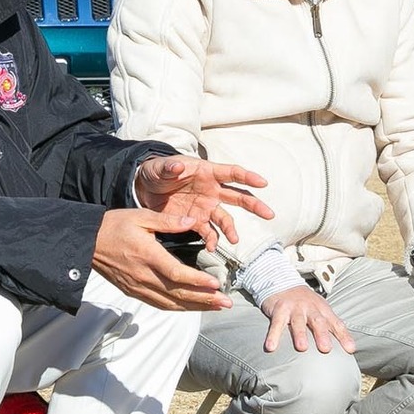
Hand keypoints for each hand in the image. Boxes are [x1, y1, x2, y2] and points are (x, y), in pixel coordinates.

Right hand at [92, 208, 232, 311]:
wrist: (87, 242)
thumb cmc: (113, 227)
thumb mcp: (141, 216)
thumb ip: (168, 221)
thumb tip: (192, 220)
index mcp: (147, 255)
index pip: (177, 273)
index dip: (197, 281)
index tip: (215, 284)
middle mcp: (144, 275)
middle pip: (178, 293)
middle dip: (205, 300)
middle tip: (226, 302)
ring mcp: (138, 287)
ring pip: (171, 303)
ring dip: (195, 307)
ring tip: (215, 307)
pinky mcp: (134, 291)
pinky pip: (159, 304)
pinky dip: (178, 308)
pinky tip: (192, 307)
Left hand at [133, 155, 272, 252]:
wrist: (144, 188)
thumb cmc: (156, 172)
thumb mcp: (159, 168)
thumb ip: (168, 168)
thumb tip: (178, 166)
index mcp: (207, 172)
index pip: (232, 173)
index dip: (248, 177)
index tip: (263, 183)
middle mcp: (212, 190)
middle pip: (238, 197)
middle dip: (254, 205)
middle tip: (269, 214)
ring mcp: (206, 207)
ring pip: (225, 218)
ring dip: (231, 229)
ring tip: (234, 240)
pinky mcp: (196, 221)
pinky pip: (208, 232)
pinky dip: (212, 240)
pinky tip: (212, 248)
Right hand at [259, 284, 353, 353]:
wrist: (282, 281)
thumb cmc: (304, 303)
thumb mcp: (320, 310)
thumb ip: (332, 326)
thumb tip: (350, 348)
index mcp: (323, 309)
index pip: (335, 323)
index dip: (343, 336)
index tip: (350, 350)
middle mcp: (310, 308)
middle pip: (318, 321)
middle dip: (322, 334)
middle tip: (326, 349)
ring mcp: (294, 308)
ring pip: (298, 322)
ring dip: (299, 334)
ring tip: (301, 348)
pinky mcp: (279, 309)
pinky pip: (276, 323)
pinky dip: (273, 335)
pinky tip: (271, 347)